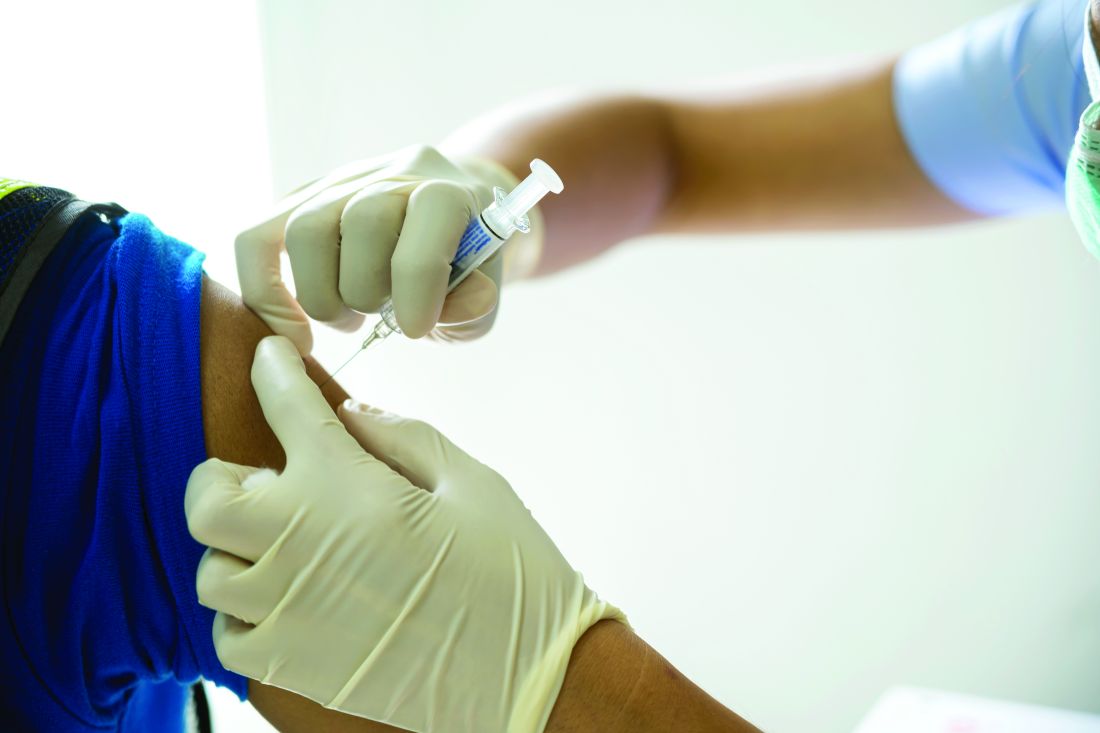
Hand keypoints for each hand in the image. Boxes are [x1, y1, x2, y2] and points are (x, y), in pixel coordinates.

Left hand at [185, 335, 622, 732]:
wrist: (530, 674)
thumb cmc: (510, 570)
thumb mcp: (472, 481)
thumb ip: (402, 436)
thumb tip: (348, 414)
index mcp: (348, 487)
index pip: (286, 405)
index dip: (273, 370)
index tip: (270, 358)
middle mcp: (300, 544)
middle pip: (207, 498)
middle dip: (226, 478)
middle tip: (268, 481)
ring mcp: (287, 611)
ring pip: (211, 569)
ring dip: (238, 549)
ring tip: (285, 546)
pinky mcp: (291, 667)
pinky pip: (229, 634)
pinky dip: (246, 612)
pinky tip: (290, 600)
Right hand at [236, 146, 534, 354]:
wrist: (442, 218)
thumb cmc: (463, 263)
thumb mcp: (484, 289)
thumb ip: (472, 305)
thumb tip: (439, 313)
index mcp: (448, 189)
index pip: (430, 213)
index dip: (419, 280)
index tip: (416, 330)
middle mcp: (391, 174)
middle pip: (362, 222)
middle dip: (366, 290)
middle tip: (378, 320)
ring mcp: (339, 183)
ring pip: (305, 229)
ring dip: (321, 295)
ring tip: (347, 320)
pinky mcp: (299, 202)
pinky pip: (256, 237)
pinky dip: (263, 288)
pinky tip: (289, 326)